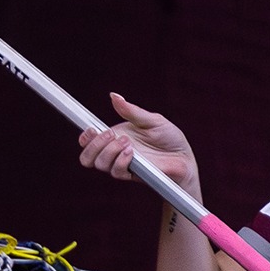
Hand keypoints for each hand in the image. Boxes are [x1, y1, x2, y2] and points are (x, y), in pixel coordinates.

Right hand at [77, 93, 198, 188]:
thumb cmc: (169, 138)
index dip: (84, 137)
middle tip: (109, 134)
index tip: (91, 129)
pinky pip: (116, 172)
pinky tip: (132, 152)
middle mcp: (115, 151)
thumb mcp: (151, 120)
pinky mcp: (133, 174)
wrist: (185, 157)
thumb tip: (114, 96)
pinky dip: (120, 160)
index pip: (89, 140)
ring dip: (109, 150)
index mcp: (115, 136)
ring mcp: (123, 164)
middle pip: (87, 156)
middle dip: (93, 144)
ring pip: (99, 163)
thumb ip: (131, 111)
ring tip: (127, 142)